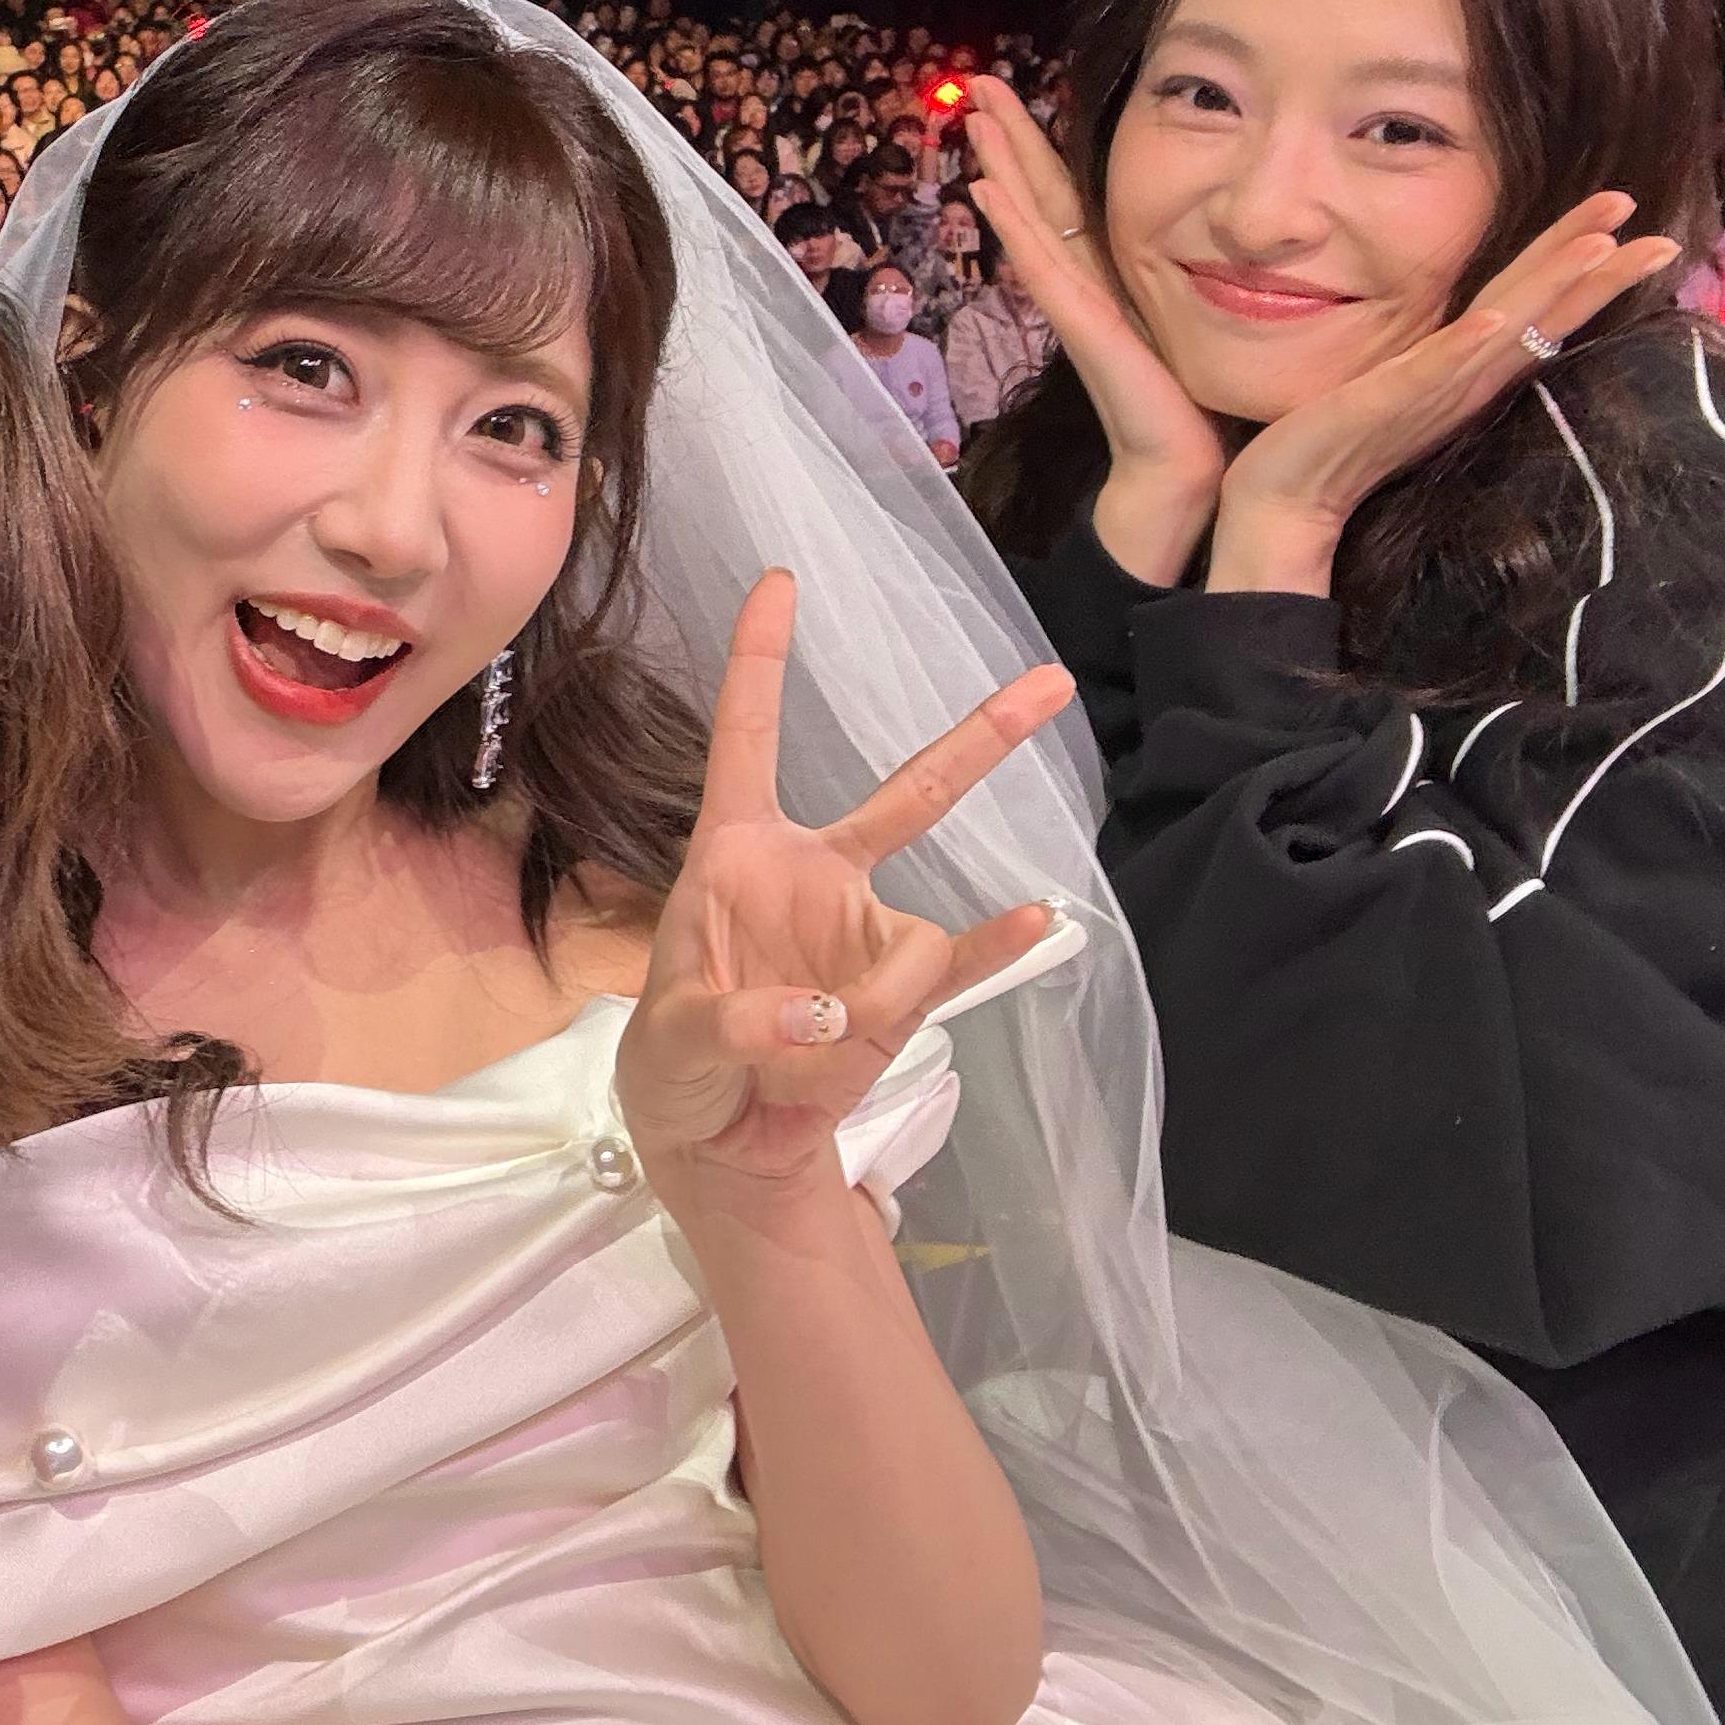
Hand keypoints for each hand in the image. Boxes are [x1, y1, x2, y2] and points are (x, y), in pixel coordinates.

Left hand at [616, 572, 1069, 1198]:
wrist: (720, 1145)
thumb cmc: (675, 1066)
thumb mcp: (674, 1040)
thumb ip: (737, 1021)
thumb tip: (824, 1015)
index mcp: (736, 854)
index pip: (748, 738)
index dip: (759, 661)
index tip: (778, 580)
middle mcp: (813, 876)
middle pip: (906, 793)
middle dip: (978, 738)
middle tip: (1050, 680)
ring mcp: (864, 934)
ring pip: (914, 936)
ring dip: (877, 998)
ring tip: (813, 1055)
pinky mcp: (898, 996)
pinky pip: (961, 965)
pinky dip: (1000, 947)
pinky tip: (1037, 920)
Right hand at [957, 74, 1226, 581]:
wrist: (1191, 473)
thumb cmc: (1211, 407)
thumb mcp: (1215, 318)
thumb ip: (1222, 275)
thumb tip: (1266, 231)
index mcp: (1119, 277)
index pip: (1073, 199)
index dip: (1044, 147)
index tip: (1023, 94)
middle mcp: (1088, 285)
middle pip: (1039, 196)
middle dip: (1009, 137)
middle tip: (974, 81)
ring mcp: (1078, 306)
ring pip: (1029, 221)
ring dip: (999, 166)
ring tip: (972, 115)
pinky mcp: (1083, 330)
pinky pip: (1042, 268)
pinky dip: (1013, 227)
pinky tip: (987, 189)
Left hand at [1203, 195, 1680, 596]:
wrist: (1282, 501)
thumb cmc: (1333, 437)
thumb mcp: (1397, 377)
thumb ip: (1434, 347)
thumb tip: (1468, 313)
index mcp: (1467, 371)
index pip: (1538, 308)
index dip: (1587, 268)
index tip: (1636, 226)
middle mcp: (1463, 382)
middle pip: (1543, 313)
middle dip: (1599, 270)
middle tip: (1659, 232)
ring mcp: (1429, 394)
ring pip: (1507, 332)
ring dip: (1555, 290)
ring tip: (1603, 248)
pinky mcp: (1385, 405)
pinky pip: (1433, 371)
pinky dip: (1469, 345)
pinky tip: (1499, 319)